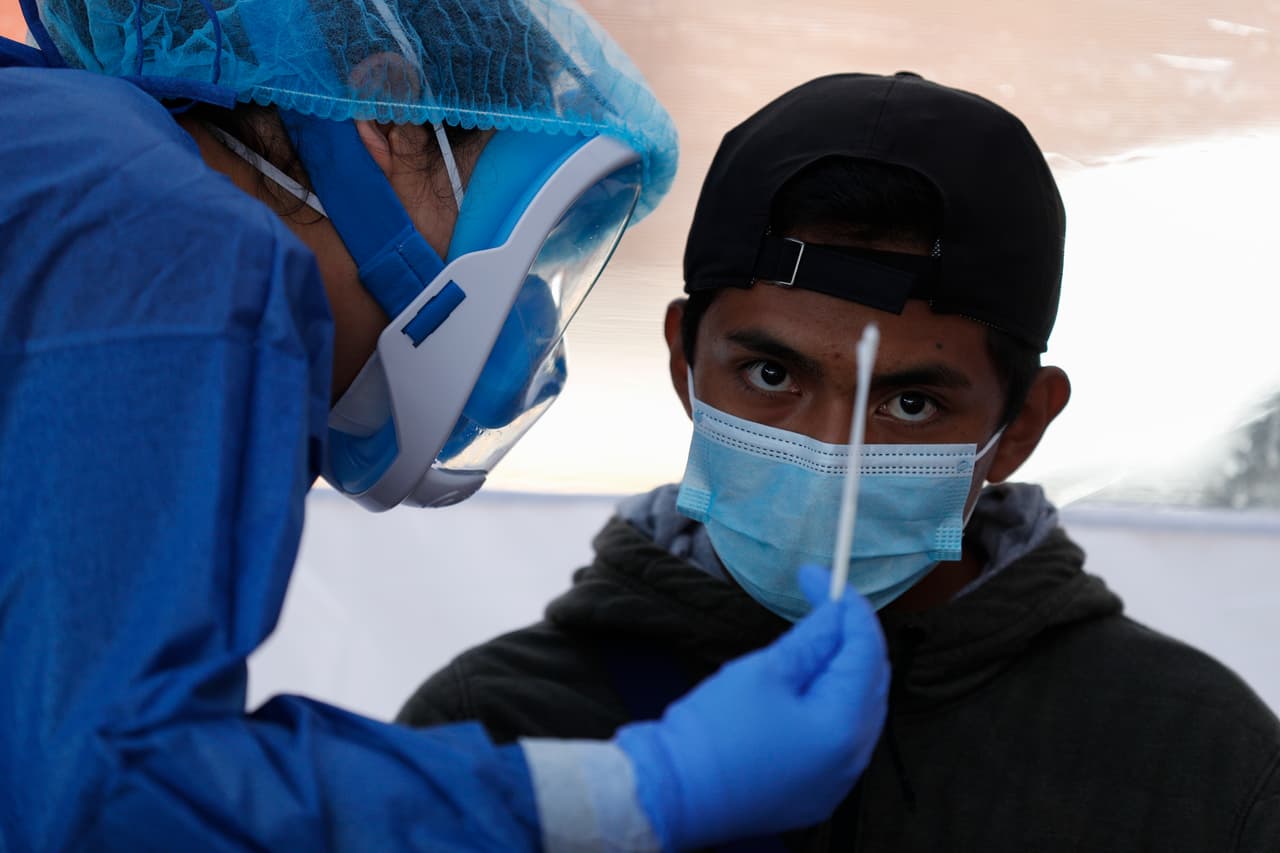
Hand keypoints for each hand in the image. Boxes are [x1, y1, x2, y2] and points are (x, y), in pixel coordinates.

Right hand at [615, 564, 888, 849]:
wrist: (675, 794)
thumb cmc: (715, 732)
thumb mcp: (764, 671)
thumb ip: (811, 639)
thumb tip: (837, 611)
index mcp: (844, 725)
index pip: (865, 649)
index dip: (846, 605)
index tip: (820, 576)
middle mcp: (853, 757)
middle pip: (870, 679)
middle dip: (850, 634)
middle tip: (820, 599)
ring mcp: (838, 780)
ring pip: (859, 708)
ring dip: (842, 668)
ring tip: (814, 636)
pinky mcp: (817, 791)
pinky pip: (841, 737)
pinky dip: (832, 701)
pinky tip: (808, 683)